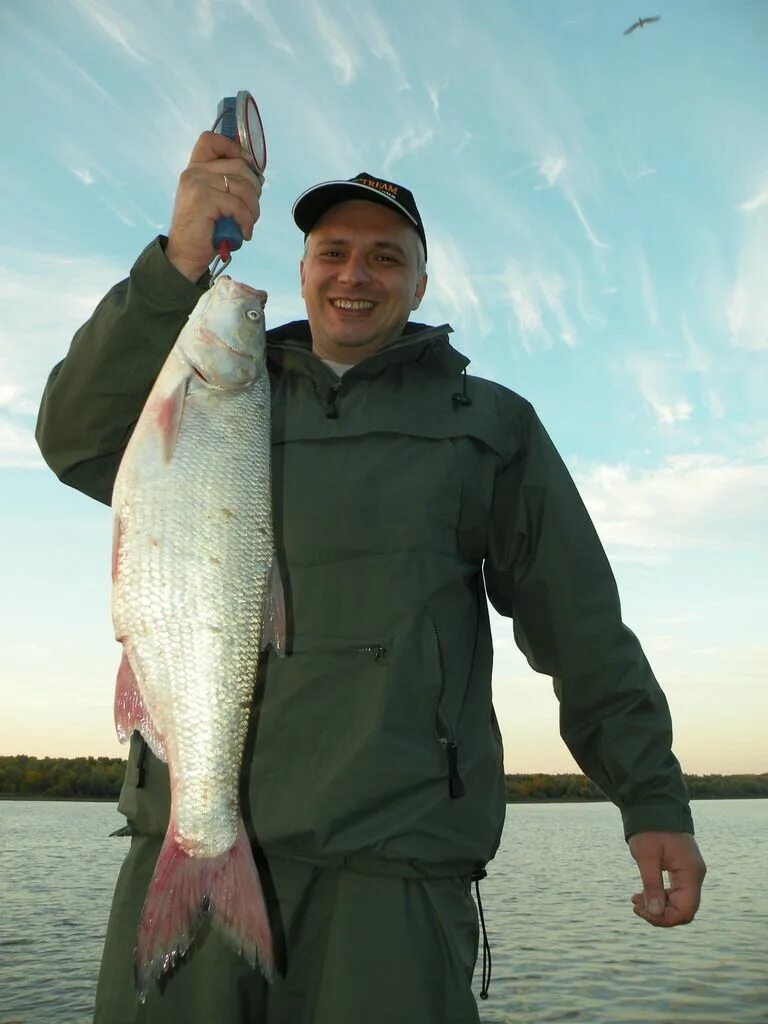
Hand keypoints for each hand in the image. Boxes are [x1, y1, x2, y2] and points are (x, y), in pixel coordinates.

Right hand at [165, 132, 263, 281]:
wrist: (185, 255)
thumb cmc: (204, 230)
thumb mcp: (214, 200)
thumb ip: (226, 183)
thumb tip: (257, 176)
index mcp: (196, 168)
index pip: (212, 140)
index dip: (234, 149)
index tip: (247, 168)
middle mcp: (194, 172)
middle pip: (239, 165)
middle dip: (254, 188)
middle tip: (252, 208)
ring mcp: (197, 183)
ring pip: (243, 186)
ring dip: (253, 208)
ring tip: (248, 223)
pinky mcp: (204, 199)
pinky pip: (238, 205)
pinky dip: (247, 221)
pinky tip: (244, 233)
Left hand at [628, 830, 705, 926]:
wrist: (656, 806)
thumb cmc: (650, 828)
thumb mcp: (646, 856)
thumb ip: (652, 885)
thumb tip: (656, 913)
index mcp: (690, 872)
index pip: (685, 911)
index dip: (664, 918)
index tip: (641, 911)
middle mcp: (696, 875)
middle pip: (684, 910)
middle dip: (660, 913)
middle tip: (636, 906)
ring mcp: (691, 873)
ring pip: (680, 903)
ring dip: (659, 906)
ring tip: (636, 900)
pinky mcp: (684, 871)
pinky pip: (677, 893)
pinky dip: (661, 897)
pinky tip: (643, 895)